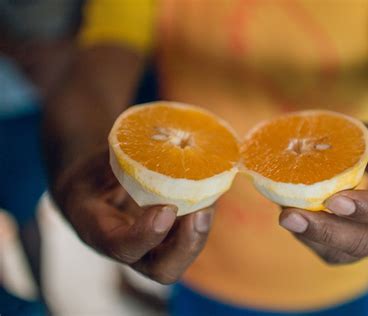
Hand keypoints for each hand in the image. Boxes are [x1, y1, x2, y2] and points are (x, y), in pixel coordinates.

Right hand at [52, 149, 213, 283]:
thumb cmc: (94, 173)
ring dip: (199, 233)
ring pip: (181, 258)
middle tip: (201, 214)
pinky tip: (211, 192)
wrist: (93, 190)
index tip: (167, 210)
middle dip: (186, 246)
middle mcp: (126, 249)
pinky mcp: (167, 241)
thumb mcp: (97, 163)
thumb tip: (164, 142)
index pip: (120, 247)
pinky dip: (202, 218)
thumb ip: (124, 159)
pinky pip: (189, 239)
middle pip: (161, 269)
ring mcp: (150, 249)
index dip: (146, 235)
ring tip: (210, 201)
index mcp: (96, 229)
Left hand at [279, 124, 367, 263]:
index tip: (334, 200)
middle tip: (289, 216)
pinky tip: (289, 216)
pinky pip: (332, 252)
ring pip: (344, 253)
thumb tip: (320, 139)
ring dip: (310, 237)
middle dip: (324, 231)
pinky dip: (308, 238)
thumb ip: (366, 139)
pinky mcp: (357, 246)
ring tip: (284, 217)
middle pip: (364, 241)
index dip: (367, 209)